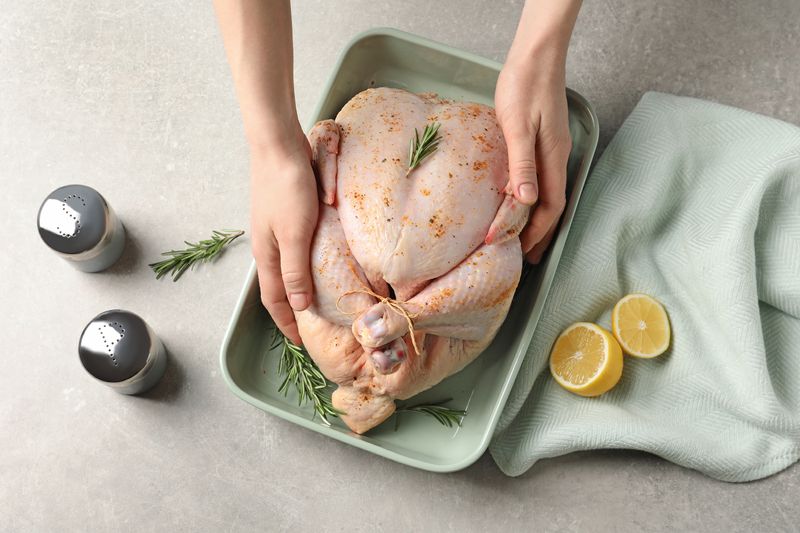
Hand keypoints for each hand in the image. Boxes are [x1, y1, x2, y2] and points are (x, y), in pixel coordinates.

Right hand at [250, 131, 318, 344]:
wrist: (278, 146)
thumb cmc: (287, 188)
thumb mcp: (295, 234)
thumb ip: (295, 271)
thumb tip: (299, 307)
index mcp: (266, 255)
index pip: (274, 300)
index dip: (287, 323)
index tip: (301, 343)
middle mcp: (267, 246)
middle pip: (278, 287)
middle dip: (292, 310)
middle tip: (312, 326)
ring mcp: (274, 230)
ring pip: (285, 268)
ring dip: (298, 286)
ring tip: (319, 299)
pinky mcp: (285, 215)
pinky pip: (294, 250)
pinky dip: (304, 264)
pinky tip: (321, 262)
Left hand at [495, 58, 571, 263]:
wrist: (536, 55)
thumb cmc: (525, 85)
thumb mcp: (518, 126)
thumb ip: (523, 163)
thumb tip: (527, 200)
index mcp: (553, 157)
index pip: (551, 206)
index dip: (538, 231)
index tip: (522, 250)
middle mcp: (557, 156)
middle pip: (554, 204)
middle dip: (542, 232)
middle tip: (527, 255)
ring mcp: (552, 148)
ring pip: (548, 192)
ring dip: (538, 217)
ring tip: (523, 236)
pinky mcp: (544, 139)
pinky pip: (542, 177)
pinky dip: (533, 196)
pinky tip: (520, 199)